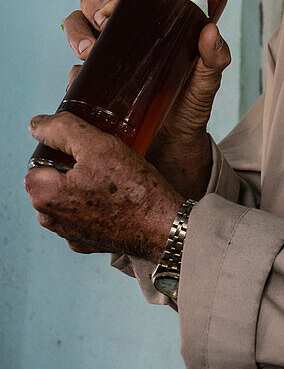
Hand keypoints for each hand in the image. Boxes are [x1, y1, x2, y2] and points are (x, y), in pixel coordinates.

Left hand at [25, 112, 183, 260]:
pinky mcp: (88, 244)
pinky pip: (82, 218)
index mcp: (45, 196)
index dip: (59, 153)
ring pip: (65, 201)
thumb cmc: (132, 188)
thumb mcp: (99, 145)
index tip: (84, 152)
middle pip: (49, 183)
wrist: (164, 226)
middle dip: (68, 171)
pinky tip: (114, 201)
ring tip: (109, 181)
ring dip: (79, 190)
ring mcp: (70, 235)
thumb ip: (62, 129)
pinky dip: (93, 209)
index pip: (35, 165)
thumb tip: (37, 124)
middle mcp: (51, 220)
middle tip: (100, 163)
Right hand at [63, 0, 230, 197]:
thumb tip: (211, 32)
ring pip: (76, 25)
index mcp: (150, 21)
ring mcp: (105, 56)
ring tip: (88, 49)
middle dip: (91, 5)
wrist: (173, 144)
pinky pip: (74, 71)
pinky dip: (75, 72)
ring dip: (76, 31)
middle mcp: (124, 33)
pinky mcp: (92, 83)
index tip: (115, 5)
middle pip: (92, 1)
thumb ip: (215, 58)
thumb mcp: (207, 80)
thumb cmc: (190, 103)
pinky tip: (83, 79)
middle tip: (102, 25)